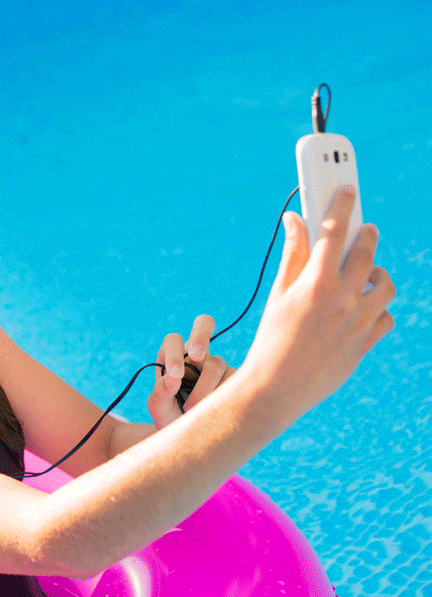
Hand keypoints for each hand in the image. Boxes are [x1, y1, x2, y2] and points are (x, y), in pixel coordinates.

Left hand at [147, 315, 235, 429]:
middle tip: (196, 355)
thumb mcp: (159, 408)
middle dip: (200, 335)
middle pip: (203, 324)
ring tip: (192, 410)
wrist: (191, 437)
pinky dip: (223, 395)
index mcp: (173, 355)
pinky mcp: (235, 379)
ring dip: (203, 388)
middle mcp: (196, 355)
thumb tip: (172, 380)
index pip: (173, 341)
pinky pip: (234, 380)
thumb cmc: (171, 417)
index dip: (174, 354)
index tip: (176, 377)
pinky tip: (215, 409)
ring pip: (215, 364)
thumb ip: (160, 392)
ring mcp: (216, 365)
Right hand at [241, 186, 394, 419]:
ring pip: (385, 285)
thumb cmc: (271, 339)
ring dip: (376, 273)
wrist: (277, 388)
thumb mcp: (278, 293)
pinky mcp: (367, 343)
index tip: (347, 189)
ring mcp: (359, 322)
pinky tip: (362, 308)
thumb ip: (292, 255)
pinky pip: (385, 316)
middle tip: (364, 229)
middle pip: (366, 251)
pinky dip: (377, 309)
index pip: (334, 230)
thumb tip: (294, 221)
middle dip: (366, 234)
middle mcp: (344, 299)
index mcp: (317, 282)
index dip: (342, 204)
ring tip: (364, 274)